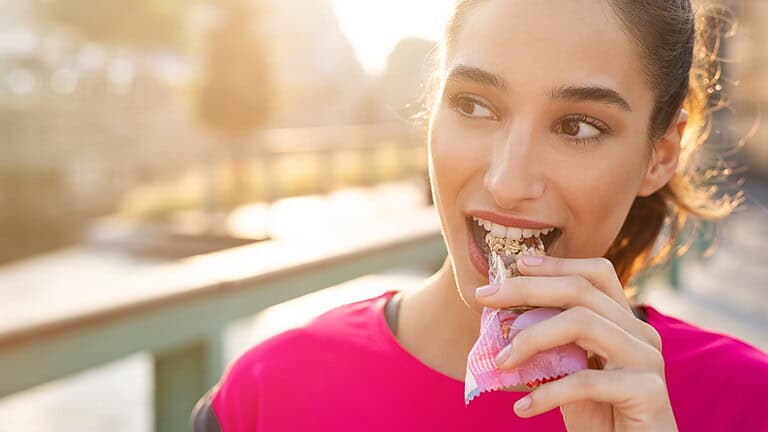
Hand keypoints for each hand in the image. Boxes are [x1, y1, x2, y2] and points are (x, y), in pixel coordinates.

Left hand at [474, 255, 677, 431]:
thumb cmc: (601, 418)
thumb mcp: (569, 374)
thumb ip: (550, 346)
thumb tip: (502, 319)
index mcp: (625, 323)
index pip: (595, 274)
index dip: (556, 264)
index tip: (516, 265)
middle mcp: (641, 334)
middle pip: (581, 291)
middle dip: (527, 289)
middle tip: (484, 299)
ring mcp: (648, 360)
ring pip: (583, 323)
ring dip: (531, 338)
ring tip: (501, 361)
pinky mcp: (647, 392)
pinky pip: (586, 380)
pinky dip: (547, 393)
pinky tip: (522, 409)